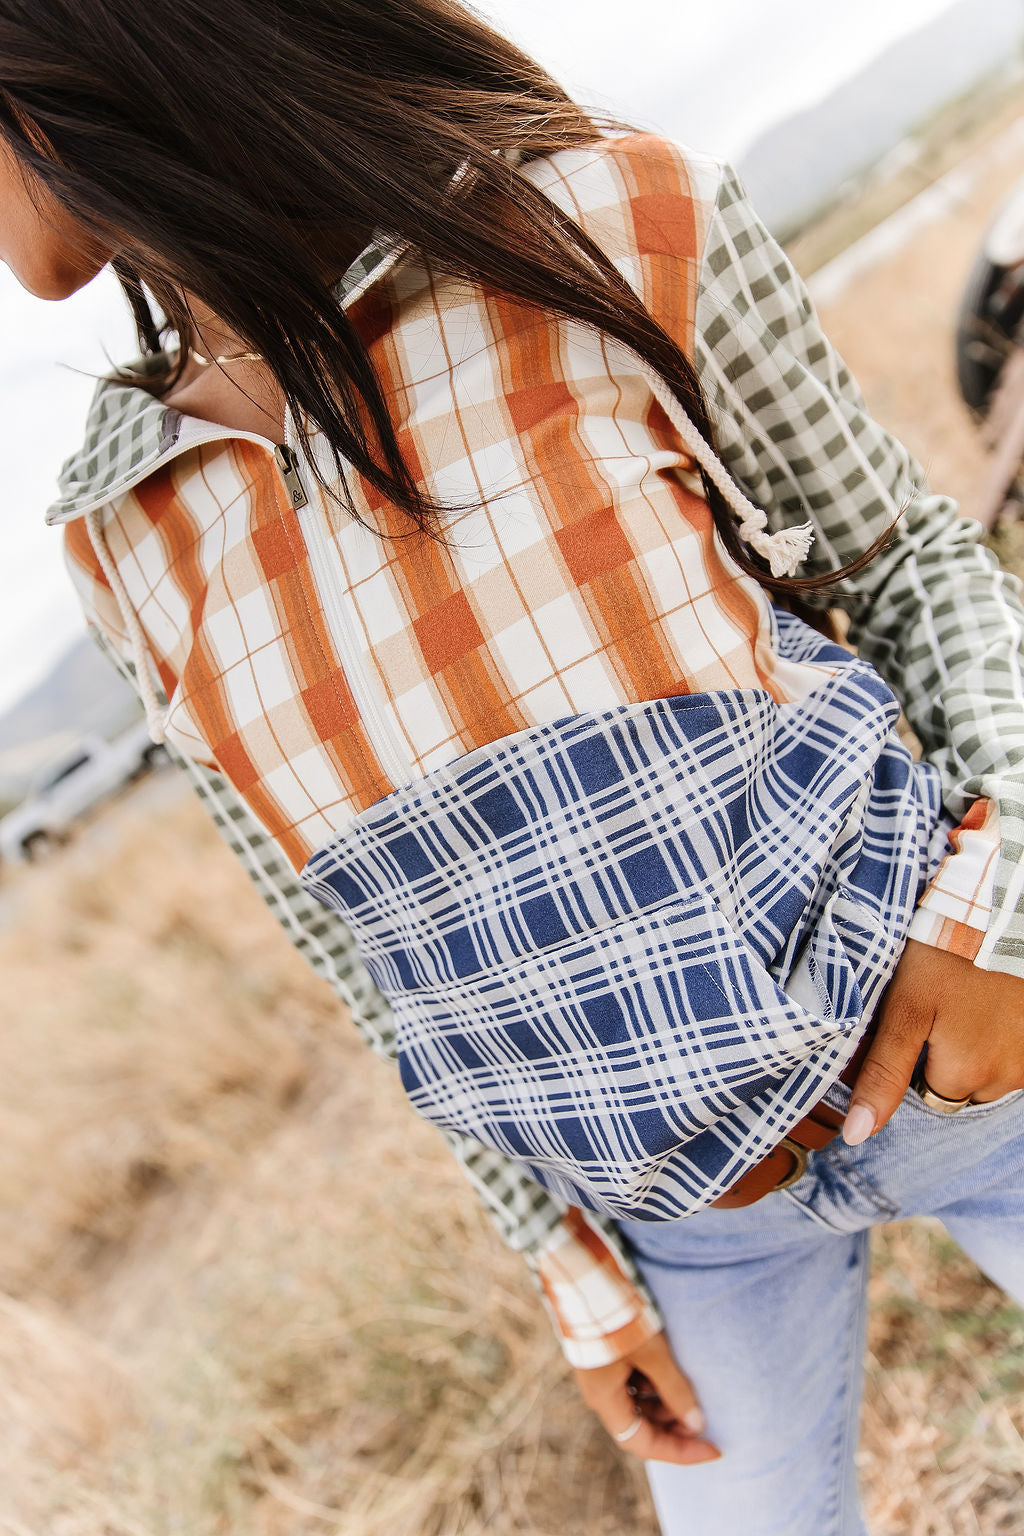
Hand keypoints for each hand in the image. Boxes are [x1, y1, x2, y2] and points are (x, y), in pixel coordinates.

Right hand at [572, 1330, 721, 1464]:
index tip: (713, 1449)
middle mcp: (601, 1394)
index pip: (645, 1444)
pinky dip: (655, 1386)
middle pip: (641, 1426)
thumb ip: (675, 1390)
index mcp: (605, 1400)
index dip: (681, 1452)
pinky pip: (634, 1384)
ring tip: (690, 1390)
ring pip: (639, 1405)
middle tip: (704, 1417)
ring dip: (666, 1405)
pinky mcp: (607, 1359)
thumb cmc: (619, 1319)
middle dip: (674, 1427)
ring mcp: (603, 1376)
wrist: (586, 1277)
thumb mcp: (653, 1354)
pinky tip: (670, 1371)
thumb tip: (697, 1424)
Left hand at [842, 939, 1023, 1143]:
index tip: (920, 1020)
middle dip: (950, 1056)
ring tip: (971, 1000)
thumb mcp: (902, 1010)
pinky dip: (1005, 1034)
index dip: (916, 1056)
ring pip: (993, 1070)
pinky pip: (1015, 1054)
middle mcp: (1005, 1078)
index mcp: (964, 1075)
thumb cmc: (946, 955)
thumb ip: (881, 1075)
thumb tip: (857, 1135)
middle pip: (962, 1086)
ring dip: (980, 1045)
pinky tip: (994, 1002)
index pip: (926, 1092)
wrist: (1000, 914)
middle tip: (944, 1007)